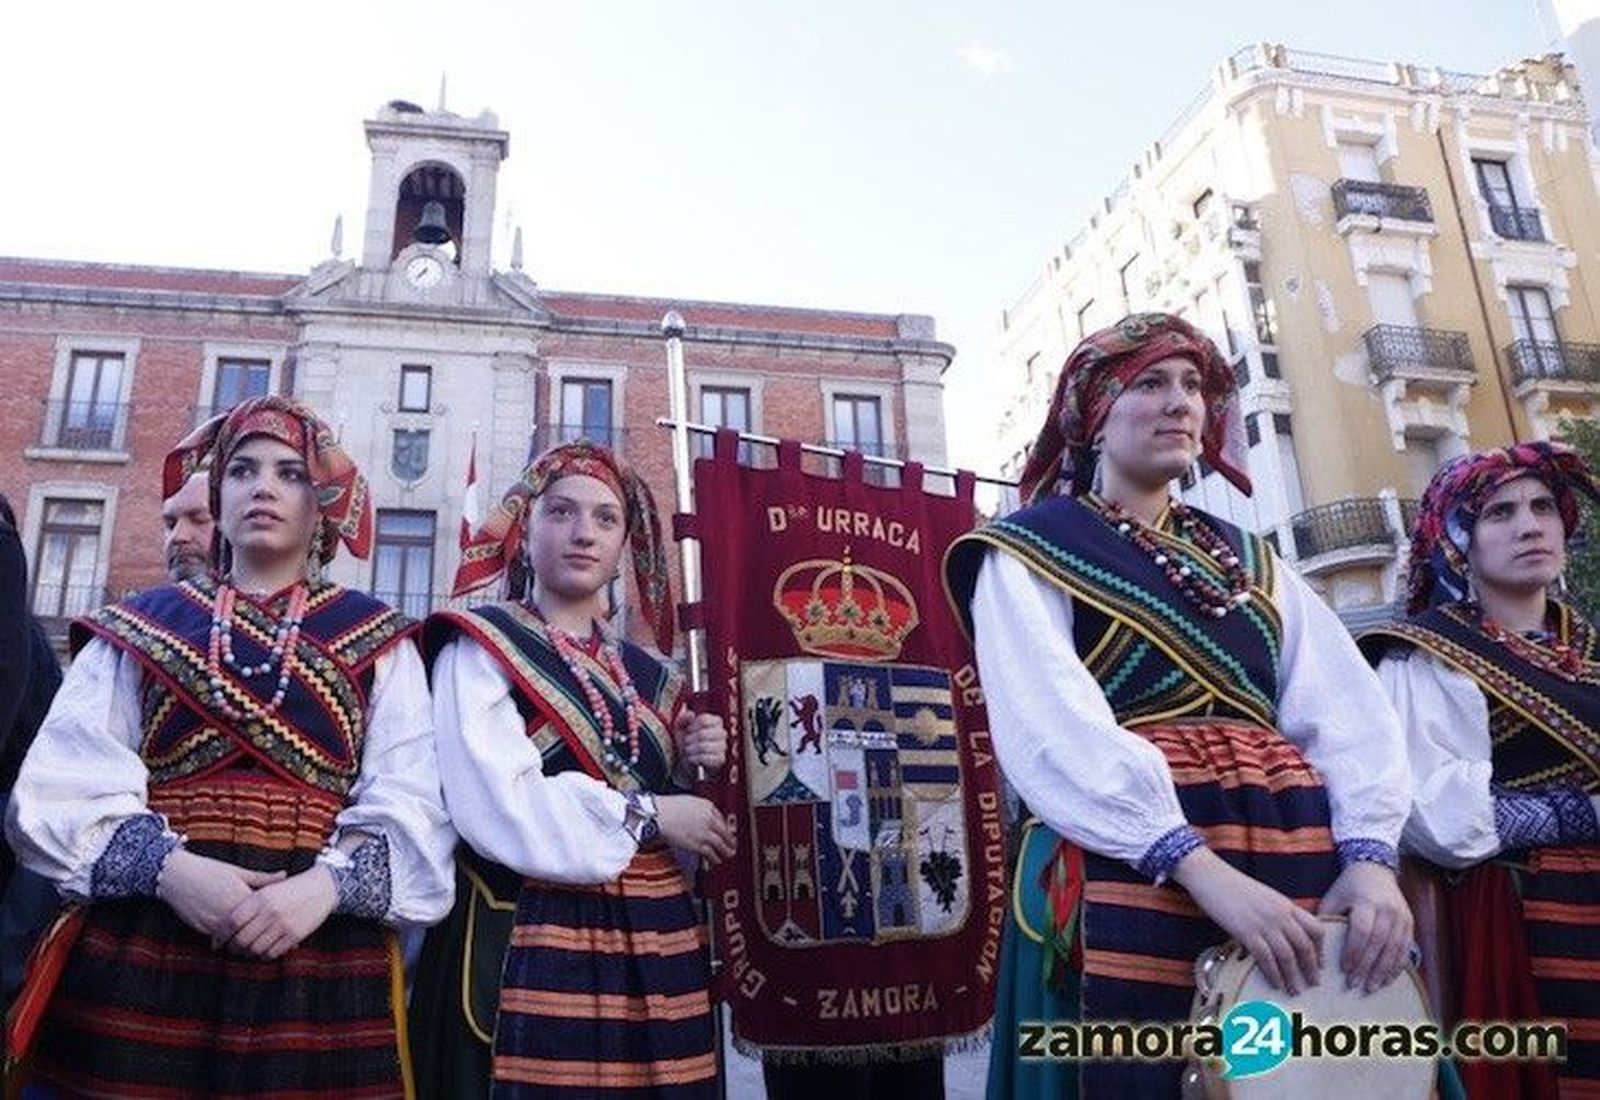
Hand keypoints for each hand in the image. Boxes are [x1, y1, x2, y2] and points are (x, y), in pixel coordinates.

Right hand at [156, 849, 285, 940]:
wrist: (176, 875)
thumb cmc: (209, 870)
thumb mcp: (237, 871)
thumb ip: (262, 878)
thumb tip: (284, 875)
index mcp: (241, 896)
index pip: (264, 915)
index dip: (277, 923)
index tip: (290, 931)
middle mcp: (229, 912)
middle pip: (251, 931)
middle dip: (265, 939)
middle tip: (281, 946)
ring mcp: (215, 922)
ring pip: (236, 940)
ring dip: (247, 945)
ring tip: (262, 949)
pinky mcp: (202, 928)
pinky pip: (220, 940)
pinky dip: (229, 943)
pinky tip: (238, 945)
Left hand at [218, 866, 338, 959]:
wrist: (321, 888)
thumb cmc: (289, 889)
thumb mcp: (268, 890)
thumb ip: (247, 904)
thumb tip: (224, 924)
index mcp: (261, 898)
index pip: (232, 921)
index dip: (221, 935)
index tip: (216, 942)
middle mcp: (271, 912)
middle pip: (242, 939)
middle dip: (233, 948)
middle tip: (232, 949)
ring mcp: (283, 924)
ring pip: (255, 949)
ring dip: (248, 954)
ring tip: (246, 951)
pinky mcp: (295, 935)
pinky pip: (272, 953)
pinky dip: (264, 956)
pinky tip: (262, 951)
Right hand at [656, 795, 736, 864]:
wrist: (659, 815)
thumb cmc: (668, 807)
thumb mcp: (688, 801)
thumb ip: (698, 809)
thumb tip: (699, 815)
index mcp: (707, 806)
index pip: (721, 817)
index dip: (724, 826)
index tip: (725, 831)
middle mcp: (709, 819)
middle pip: (724, 831)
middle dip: (730, 840)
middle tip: (733, 845)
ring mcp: (704, 832)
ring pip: (720, 844)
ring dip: (726, 851)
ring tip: (728, 854)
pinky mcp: (697, 844)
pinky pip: (710, 853)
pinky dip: (714, 858)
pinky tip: (716, 860)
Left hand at [673, 710, 727, 775]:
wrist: (686, 761)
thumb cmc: (686, 742)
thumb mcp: (681, 727)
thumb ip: (684, 718)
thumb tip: (691, 714)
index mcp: (715, 721)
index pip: (703, 719)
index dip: (692, 726)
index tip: (688, 731)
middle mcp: (722, 732)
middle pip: (702, 734)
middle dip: (689, 739)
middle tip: (686, 742)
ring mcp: (723, 746)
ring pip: (703, 747)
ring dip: (690, 750)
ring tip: (688, 750)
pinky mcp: (720, 759)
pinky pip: (705, 758)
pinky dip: (694, 759)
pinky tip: (691, 758)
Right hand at [1174, 847, 1324, 995]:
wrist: (1210, 876)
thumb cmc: (1234, 886)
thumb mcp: (1264, 896)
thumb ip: (1278, 913)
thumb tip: (1284, 934)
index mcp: (1286, 904)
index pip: (1315, 928)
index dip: (1321, 949)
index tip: (1320, 964)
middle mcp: (1280, 914)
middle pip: (1304, 946)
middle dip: (1311, 968)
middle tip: (1314, 984)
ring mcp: (1264, 923)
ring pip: (1287, 956)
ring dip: (1293, 976)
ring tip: (1295, 990)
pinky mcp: (1246, 931)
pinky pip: (1265, 958)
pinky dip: (1273, 974)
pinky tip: (1275, 983)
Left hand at [1316, 861, 1413, 993]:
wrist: (1375, 870)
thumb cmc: (1349, 886)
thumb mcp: (1334, 896)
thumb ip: (1327, 919)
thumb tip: (1314, 946)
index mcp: (1367, 902)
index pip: (1362, 931)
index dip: (1354, 951)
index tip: (1345, 969)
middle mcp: (1388, 910)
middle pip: (1379, 943)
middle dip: (1367, 967)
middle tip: (1356, 985)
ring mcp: (1402, 917)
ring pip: (1395, 949)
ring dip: (1383, 971)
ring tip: (1371, 988)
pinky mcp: (1410, 924)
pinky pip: (1405, 949)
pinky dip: (1397, 966)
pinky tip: (1387, 980)